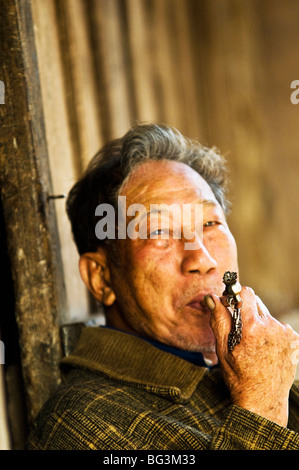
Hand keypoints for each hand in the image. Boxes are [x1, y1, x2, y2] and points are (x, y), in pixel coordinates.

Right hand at [207, 287, 298, 426]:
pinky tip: (264, 349)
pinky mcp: (294, 340)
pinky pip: (278, 327)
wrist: (262, 400)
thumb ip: (218, 319)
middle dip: (246, 311)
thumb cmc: (239, 376)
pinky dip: (270, 333)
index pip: (246, 293)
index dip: (235, 297)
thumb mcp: (223, 348)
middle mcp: (273, 326)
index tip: (229, 306)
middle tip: (239, 331)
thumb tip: (211, 298)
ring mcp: (286, 333)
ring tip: (253, 345)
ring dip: (259, 323)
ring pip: (267, 315)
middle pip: (257, 302)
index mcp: (253, 327)